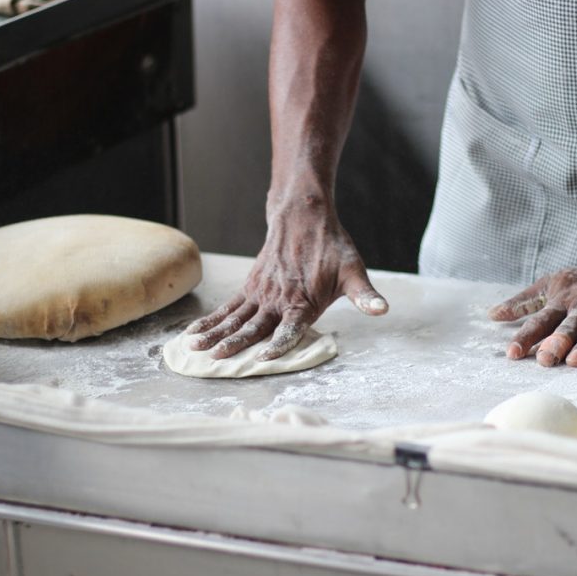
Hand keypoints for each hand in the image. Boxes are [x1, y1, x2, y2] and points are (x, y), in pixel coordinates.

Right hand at [185, 203, 387, 359]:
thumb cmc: (332, 248)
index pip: (290, 328)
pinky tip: (194, 333)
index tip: (264, 357)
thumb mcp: (354, 271)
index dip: (279, 343)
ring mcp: (261, 293)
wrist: (304, 216)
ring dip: (215, 333)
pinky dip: (211, 320)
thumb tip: (382, 310)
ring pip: (234, 318)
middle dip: (235, 344)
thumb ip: (365, 296)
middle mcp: (278, 299)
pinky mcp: (250, 287)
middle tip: (216, 359)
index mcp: (304, 302)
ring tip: (195, 348)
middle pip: (254, 326)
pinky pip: (228, 307)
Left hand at [488, 261, 576, 366]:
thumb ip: (524, 302)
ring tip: (576, 361)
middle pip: (568, 326)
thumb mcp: (551, 284)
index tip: (512, 353)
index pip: (540, 320)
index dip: (526, 336)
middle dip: (556, 342)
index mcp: (562, 301)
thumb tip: (492, 314)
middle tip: (544, 359)